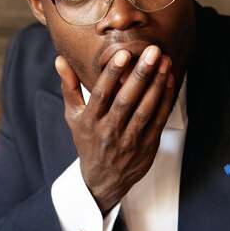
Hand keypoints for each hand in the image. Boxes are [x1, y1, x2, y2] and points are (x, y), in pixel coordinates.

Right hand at [55, 46, 175, 212]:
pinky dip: (165, 100)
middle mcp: (109, 130)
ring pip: (145, 109)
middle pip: (126, 100)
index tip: (123, 54)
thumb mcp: (73, 115)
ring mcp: (129, 139)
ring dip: (156, 84)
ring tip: (164, 61)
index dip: (112, 74)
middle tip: (152, 51)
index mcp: (90, 121)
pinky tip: (169, 80)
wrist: (103, 179)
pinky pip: (158, 120)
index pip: (101, 94)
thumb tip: (59, 60)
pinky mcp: (147, 145)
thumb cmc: (87, 140)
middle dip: (140, 74)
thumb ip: (69, 87)